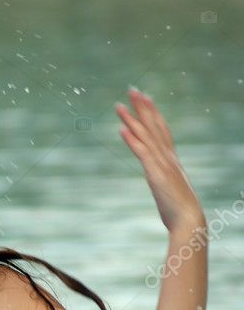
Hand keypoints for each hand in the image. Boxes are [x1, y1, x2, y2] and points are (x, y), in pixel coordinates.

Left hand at [115, 88, 204, 232]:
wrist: (188, 220)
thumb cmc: (180, 210)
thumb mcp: (170, 191)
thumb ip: (165, 182)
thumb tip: (162, 182)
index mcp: (171, 159)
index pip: (162, 130)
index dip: (154, 113)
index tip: (146, 98)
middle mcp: (167, 157)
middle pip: (153, 126)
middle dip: (142, 107)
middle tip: (132, 89)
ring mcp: (161, 164)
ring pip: (145, 136)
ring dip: (131, 119)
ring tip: (120, 105)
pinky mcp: (155, 174)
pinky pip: (141, 153)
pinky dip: (131, 140)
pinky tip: (121, 129)